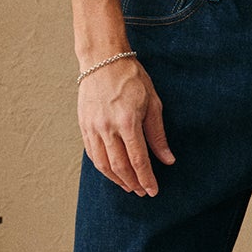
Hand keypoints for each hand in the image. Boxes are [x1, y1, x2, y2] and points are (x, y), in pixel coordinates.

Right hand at [77, 56, 174, 196]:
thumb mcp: (152, 103)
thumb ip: (158, 134)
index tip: (153, 190)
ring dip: (117, 180)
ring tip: (129, 186)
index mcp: (128, 122)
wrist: (102, 59)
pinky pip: (92, 154)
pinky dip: (103, 168)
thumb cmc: (131, 78)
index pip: (138, 160)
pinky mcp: (83, 126)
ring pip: (103, 165)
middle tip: (143, 192)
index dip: (146, 179)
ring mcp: (92, 128)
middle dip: (133, 183)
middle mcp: (107, 128)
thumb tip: (167, 159)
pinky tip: (112, 172)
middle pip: (120, 167)